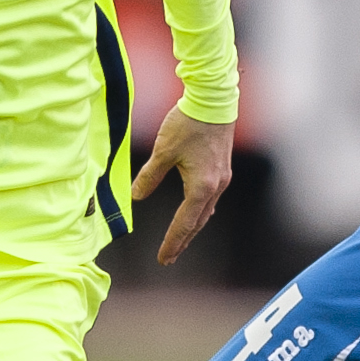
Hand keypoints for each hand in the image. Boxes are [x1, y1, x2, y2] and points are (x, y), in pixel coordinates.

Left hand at [134, 104, 232, 262]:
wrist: (213, 101)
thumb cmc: (188, 124)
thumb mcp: (163, 151)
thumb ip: (149, 176)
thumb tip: (137, 197)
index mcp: (201, 187)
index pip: (184, 223)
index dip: (172, 242)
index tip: (163, 258)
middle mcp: (215, 186)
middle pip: (197, 222)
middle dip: (182, 240)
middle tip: (169, 257)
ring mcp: (222, 178)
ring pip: (205, 212)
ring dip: (191, 227)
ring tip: (179, 241)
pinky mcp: (222, 169)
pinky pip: (210, 199)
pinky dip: (199, 212)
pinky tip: (194, 214)